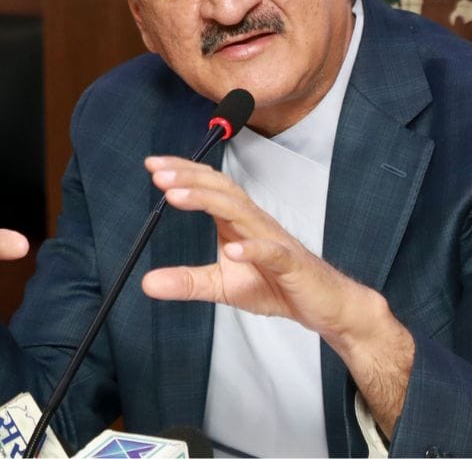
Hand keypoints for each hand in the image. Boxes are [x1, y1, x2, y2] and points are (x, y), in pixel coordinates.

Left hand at [138, 155, 365, 337]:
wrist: (324, 305)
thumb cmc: (277, 285)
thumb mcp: (222, 286)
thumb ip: (187, 281)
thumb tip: (147, 283)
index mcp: (237, 222)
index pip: (209, 187)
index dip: (183, 173)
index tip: (153, 166)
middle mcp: (254, 223)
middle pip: (221, 190)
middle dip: (188, 178)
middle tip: (158, 173)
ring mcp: (274, 240)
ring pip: (240, 211)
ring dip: (207, 200)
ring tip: (176, 196)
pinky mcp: (291, 264)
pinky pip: (271, 252)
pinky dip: (252, 248)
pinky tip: (231, 249)